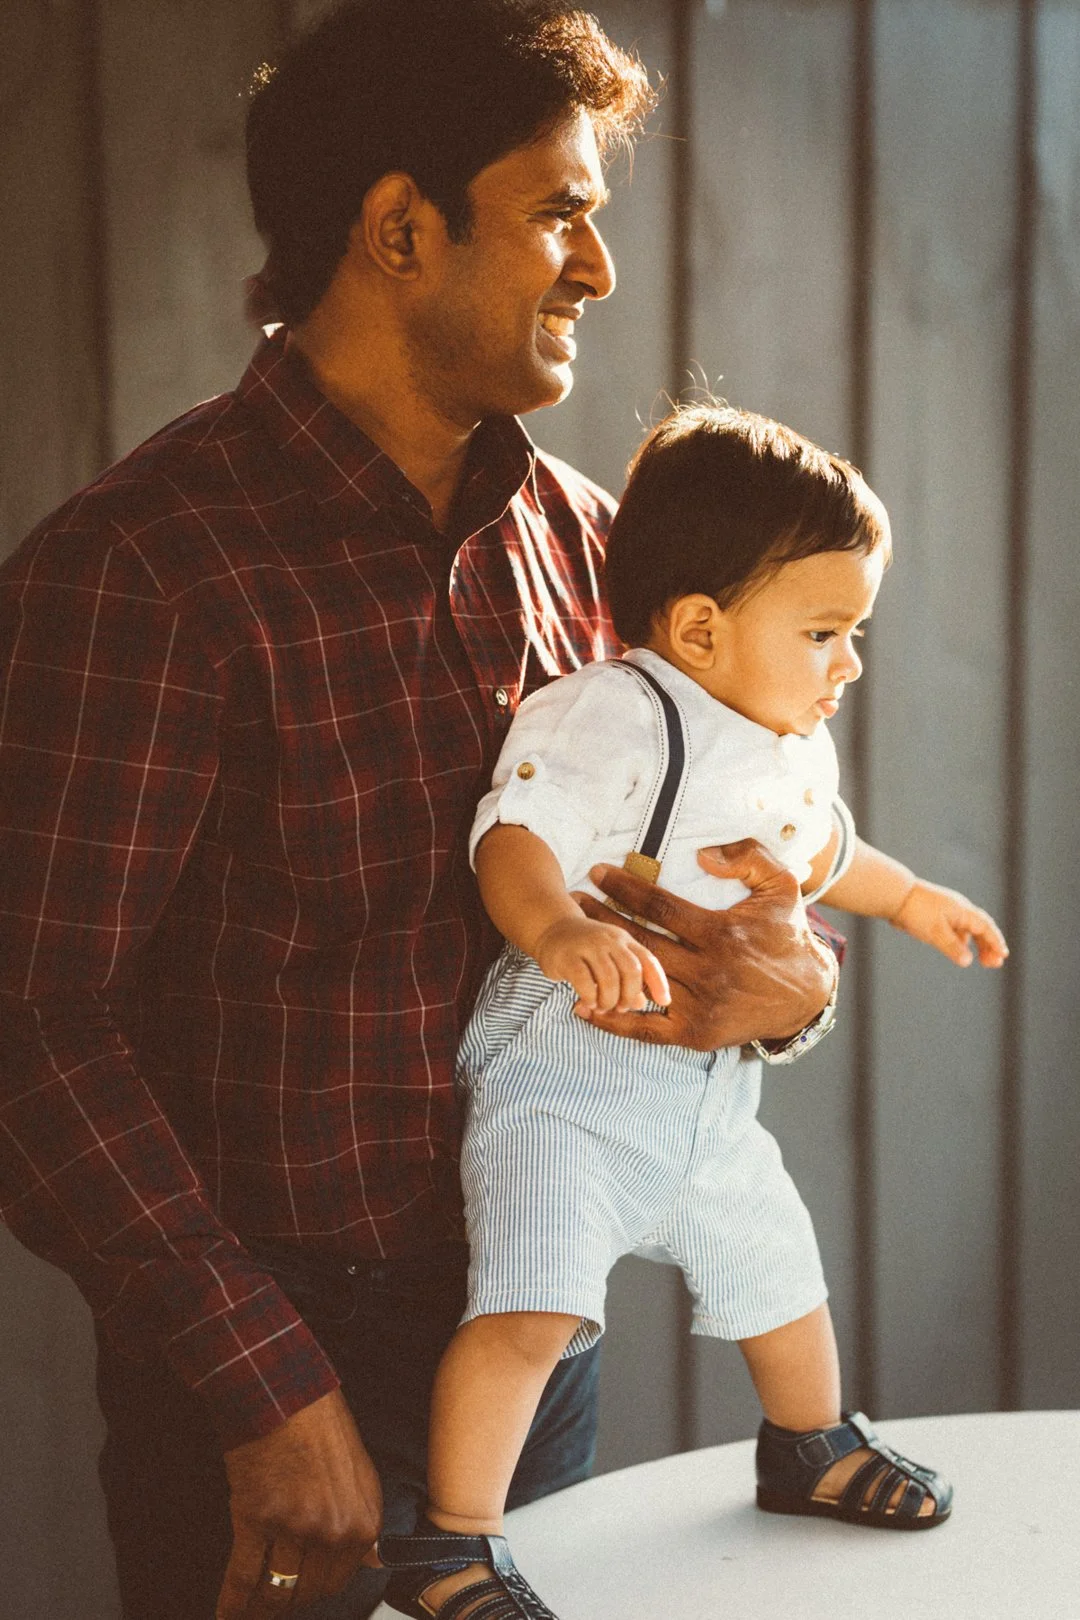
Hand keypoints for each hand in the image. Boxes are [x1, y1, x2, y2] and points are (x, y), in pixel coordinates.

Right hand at [216, 1388, 381, 1616]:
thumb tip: (371, 1558)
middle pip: (307, 1591)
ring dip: (261, 1605)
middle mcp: (334, 1530)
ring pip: (276, 1589)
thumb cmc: (320, 1422)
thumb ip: (360, 1517)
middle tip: (273, 1602)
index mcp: (364, 1519)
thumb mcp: (358, 1471)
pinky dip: (231, 1602)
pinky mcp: (256, 1519)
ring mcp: (295, 1527)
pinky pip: (243, 1576)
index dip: (316, 1590)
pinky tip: (224, 1615)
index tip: (302, 1595)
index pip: (339, 1580)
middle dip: (289, 1600)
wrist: (284, 1391)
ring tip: (250, 1612)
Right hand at [534, 914, 669, 1013]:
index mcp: (623, 940)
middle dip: (630, 995)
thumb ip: (627, 979)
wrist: (552, 930)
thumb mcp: (611, 959)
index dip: (659, 983)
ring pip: (609, 978)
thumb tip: (641, 1003)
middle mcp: (608, 939)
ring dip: (609, 1000)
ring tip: (603, 1007)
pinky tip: (588, 1002)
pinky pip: (584, 981)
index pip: (648, 960)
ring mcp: (587, 946)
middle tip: (621, 1007)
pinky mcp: (567, 957)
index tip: (664, 1002)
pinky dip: (590, 997)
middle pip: (631, 970)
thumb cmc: (586, 950)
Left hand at [575, 839, 836, 1050]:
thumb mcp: (782, 886)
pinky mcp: (695, 1033)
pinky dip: (613, 1022)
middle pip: (641, 942)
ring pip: (638, 982)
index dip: (625, 888)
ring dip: (603, 963)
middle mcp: (708, 972)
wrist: (807, 994)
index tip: (598, 872)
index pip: (661, 908)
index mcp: (722, 934)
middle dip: (602, 918)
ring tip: (575, 944)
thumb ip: (748, 858)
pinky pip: (646, 1029)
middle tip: (573, 901)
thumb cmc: (787, 934)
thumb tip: (702, 855)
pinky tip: (583, 1008)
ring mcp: (700, 1006)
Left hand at [892, 880, 1007, 966]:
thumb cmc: (916, 911)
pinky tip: (960, 951)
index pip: (985, 927)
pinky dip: (962, 941)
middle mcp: (958, 910)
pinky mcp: (936, 916)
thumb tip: (968, 962)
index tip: (1003, 955)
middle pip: (980, 929)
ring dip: (977, 945)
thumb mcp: (935, 932)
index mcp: (962, 911)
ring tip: (983, 961)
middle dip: (989, 946)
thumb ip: (952, 947)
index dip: (995, 941)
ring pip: (968, 930)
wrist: (895, 895)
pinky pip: (956, 930)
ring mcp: (948, 912)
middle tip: (995, 964)